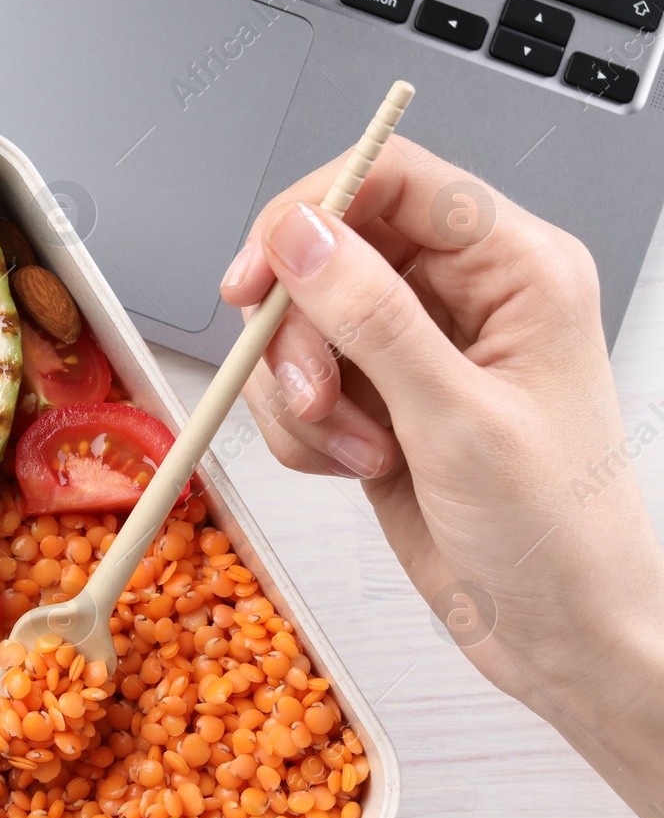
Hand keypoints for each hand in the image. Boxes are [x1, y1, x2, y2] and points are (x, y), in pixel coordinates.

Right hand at [219, 137, 663, 817]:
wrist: (561, 637)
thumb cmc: (556, 538)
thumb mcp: (459, 422)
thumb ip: (374, 318)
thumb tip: (303, 235)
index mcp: (516, 269)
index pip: (393, 180)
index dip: (311, 213)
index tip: (256, 277)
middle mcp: (464, 296)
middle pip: (330, 253)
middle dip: (301, 331)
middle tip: (315, 395)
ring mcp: (416, 349)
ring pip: (300, 323)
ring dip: (302, 393)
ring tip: (357, 449)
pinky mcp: (379, 398)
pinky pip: (297, 383)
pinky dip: (303, 430)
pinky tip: (354, 467)